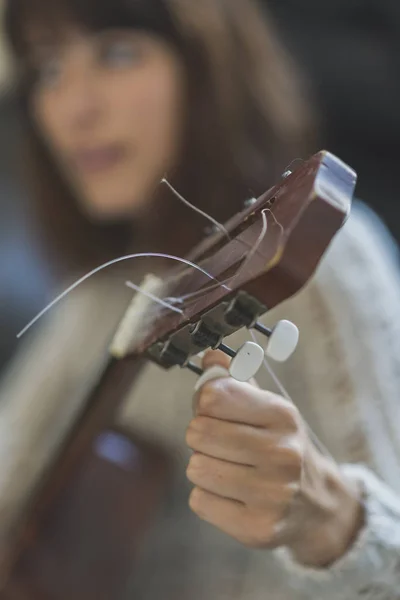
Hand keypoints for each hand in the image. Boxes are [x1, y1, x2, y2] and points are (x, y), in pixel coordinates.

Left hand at [186, 351, 363, 566]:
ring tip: (229, 468)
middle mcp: (281, 454)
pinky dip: (208, 496)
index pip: (214, 397)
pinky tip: (232, 494)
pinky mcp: (257, 528)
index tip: (214, 407)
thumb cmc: (282, 446)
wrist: (317, 504)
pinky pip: (200, 501)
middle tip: (219, 441)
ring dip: (204, 466)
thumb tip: (209, 358)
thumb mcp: (269, 408)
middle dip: (201, 435)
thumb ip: (236, 380)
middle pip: (198, 432)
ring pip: (196, 468)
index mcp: (283, 416)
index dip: (205, 401)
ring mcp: (271, 495)